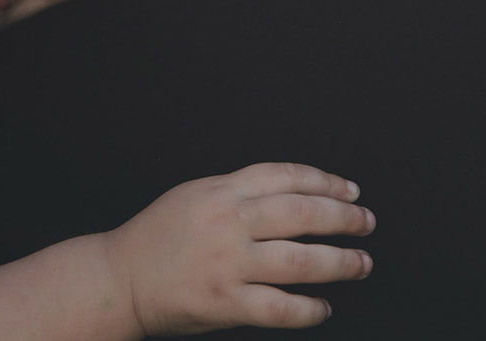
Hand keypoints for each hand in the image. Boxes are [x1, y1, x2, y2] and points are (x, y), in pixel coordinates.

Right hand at [104, 162, 374, 333]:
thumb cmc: (157, 237)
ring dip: (340, 263)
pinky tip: (323, 307)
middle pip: (303, 213)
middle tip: (367, 224)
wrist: (118, 280)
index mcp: (224, 190)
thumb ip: (241, 190)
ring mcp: (228, 264)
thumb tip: (295, 191)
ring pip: (300, 260)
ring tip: (361, 264)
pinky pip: (279, 307)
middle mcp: (229, 221)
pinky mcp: (224, 302)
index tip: (351, 191)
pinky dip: (308, 309)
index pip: (289, 177)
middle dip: (344, 218)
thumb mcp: (197, 194)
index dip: (327, 182)